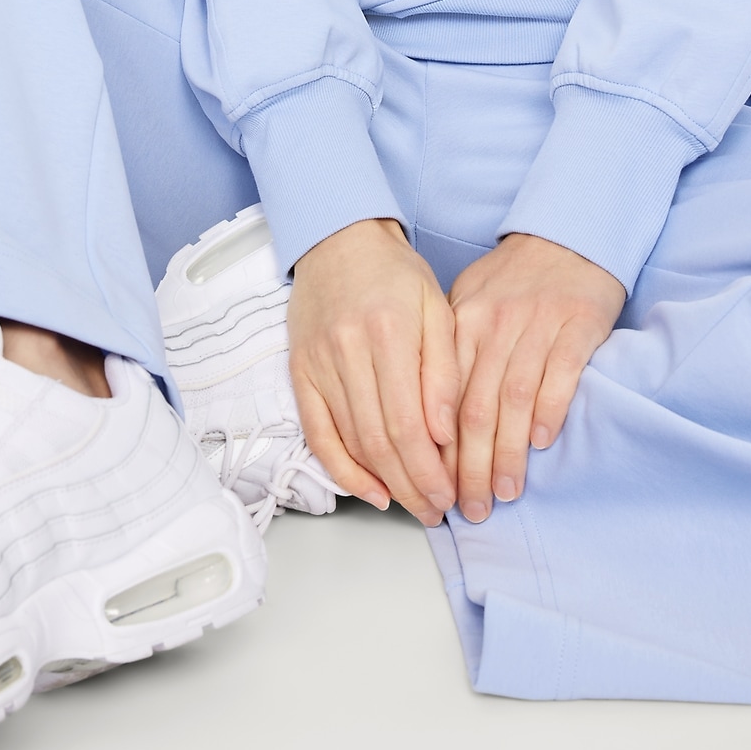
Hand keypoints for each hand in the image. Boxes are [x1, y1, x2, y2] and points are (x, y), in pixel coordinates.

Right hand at [287, 218, 458, 525]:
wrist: (339, 240)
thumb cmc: (395, 274)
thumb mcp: (437, 308)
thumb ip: (443, 371)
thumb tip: (443, 434)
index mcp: (389, 334)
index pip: (409, 423)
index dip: (429, 469)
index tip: (450, 493)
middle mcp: (348, 352)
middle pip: (379, 441)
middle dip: (411, 486)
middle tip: (436, 510)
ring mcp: (318, 364)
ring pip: (351, 441)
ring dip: (383, 483)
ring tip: (412, 505)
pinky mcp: (301, 371)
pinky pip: (317, 432)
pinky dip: (341, 468)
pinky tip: (368, 489)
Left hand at [447, 233, 624, 521]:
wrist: (567, 235)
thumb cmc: (515, 279)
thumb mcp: (470, 304)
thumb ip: (452, 354)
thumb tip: (433, 421)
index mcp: (461, 322)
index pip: (441, 396)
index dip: (437, 449)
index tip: (436, 487)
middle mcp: (493, 325)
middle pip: (474, 407)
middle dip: (469, 466)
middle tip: (469, 508)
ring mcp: (536, 324)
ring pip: (513, 399)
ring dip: (507, 452)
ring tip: (504, 493)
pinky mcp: (577, 324)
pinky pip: (559, 374)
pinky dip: (549, 410)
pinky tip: (542, 443)